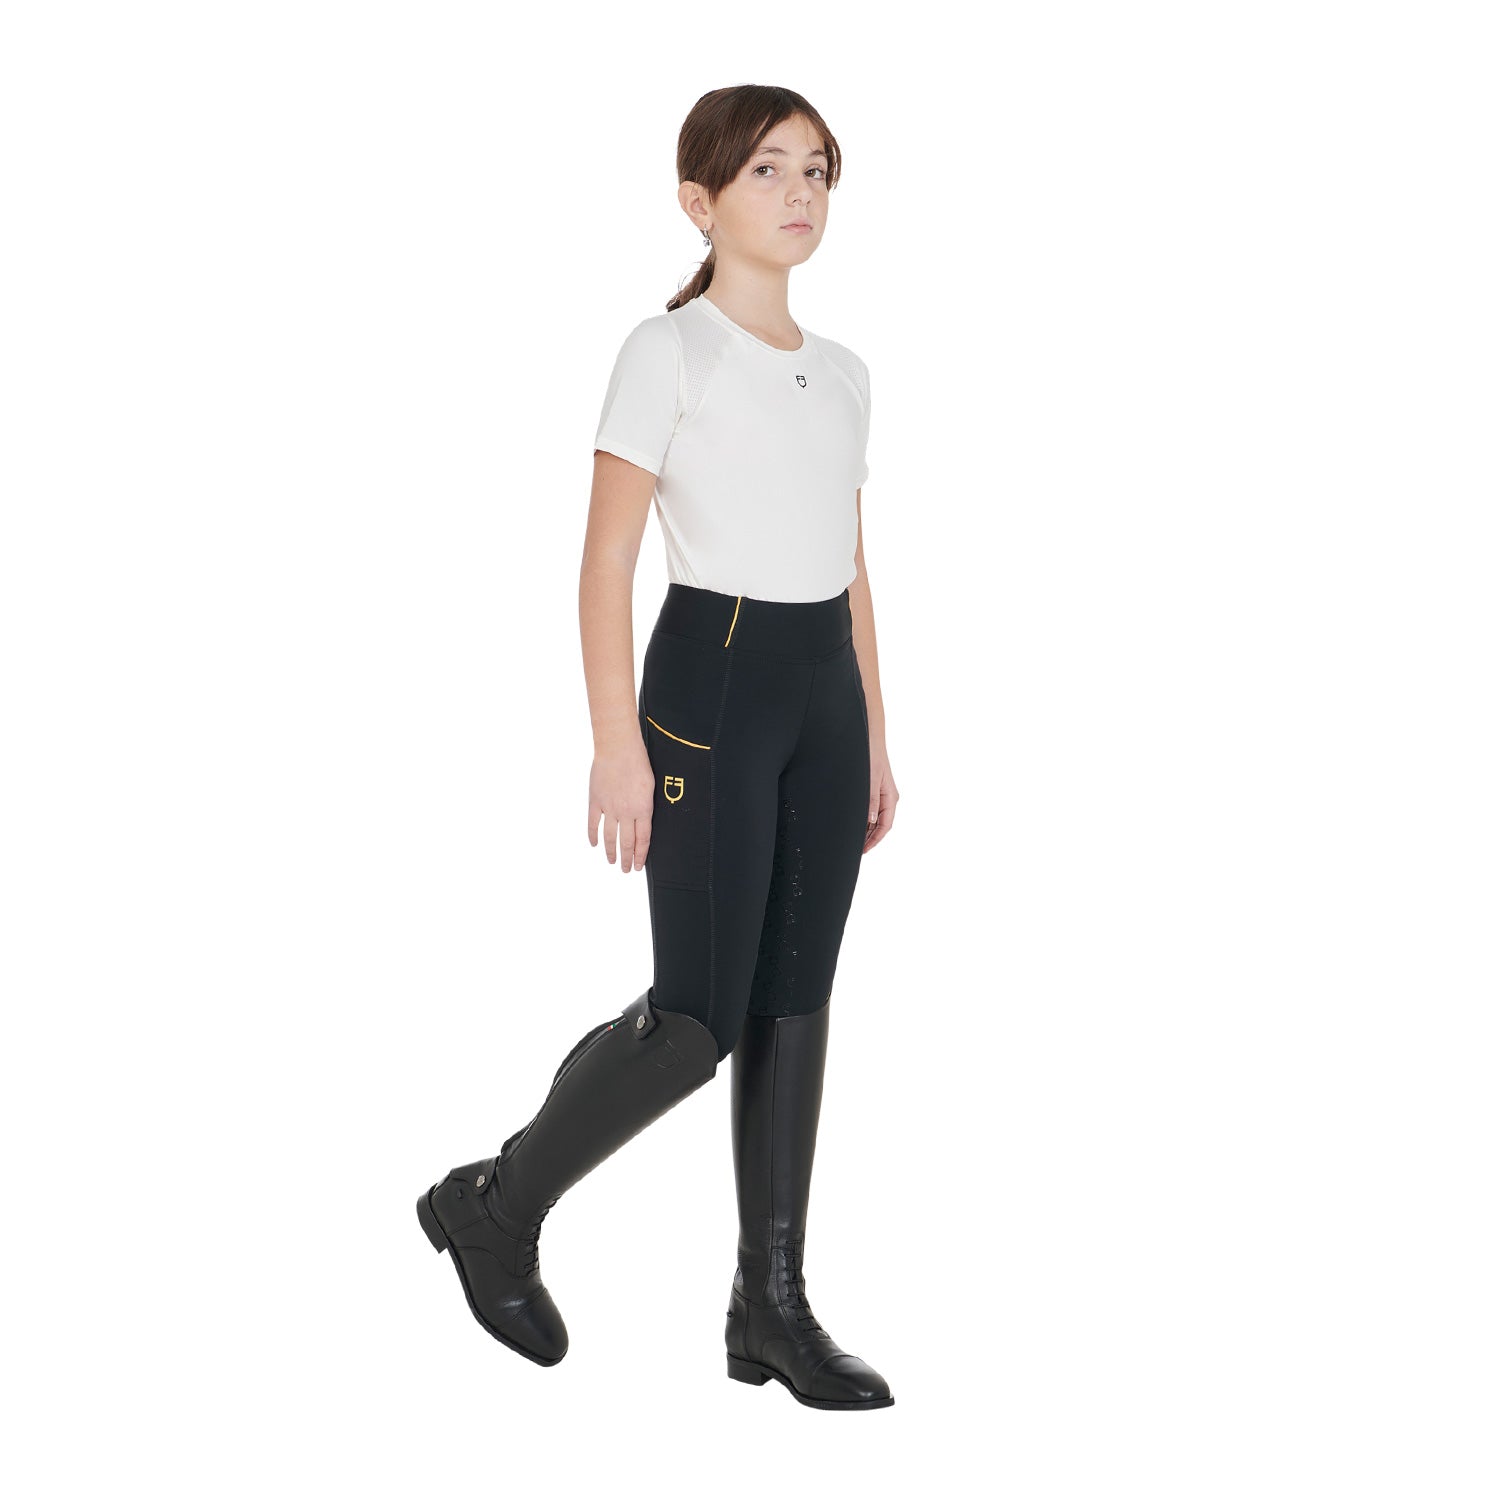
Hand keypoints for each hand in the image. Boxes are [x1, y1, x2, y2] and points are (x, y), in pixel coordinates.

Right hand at [588, 735, 654, 872]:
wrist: (618, 749)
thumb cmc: (638, 763)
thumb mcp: (651, 786)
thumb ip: (647, 806)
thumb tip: (644, 820)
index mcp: (643, 809)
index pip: (643, 839)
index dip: (640, 855)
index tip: (638, 865)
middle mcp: (626, 812)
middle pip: (626, 843)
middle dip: (627, 859)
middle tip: (626, 870)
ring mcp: (609, 808)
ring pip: (609, 837)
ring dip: (611, 852)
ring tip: (612, 861)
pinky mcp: (595, 801)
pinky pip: (593, 823)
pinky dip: (593, 835)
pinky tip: (594, 844)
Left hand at [864, 745, 897, 852]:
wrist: (870, 738)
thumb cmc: (872, 756)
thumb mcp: (870, 779)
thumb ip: (871, 800)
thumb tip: (870, 820)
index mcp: (891, 797)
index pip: (885, 825)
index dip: (875, 840)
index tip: (864, 850)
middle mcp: (888, 798)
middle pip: (880, 824)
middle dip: (870, 838)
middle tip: (857, 849)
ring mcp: (882, 794)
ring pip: (875, 818)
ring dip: (867, 830)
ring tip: (855, 840)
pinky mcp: (875, 790)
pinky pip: (872, 810)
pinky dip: (865, 819)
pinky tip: (856, 824)